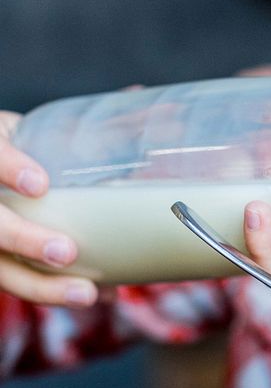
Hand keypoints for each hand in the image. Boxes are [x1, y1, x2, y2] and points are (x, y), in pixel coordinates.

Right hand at [0, 112, 96, 305]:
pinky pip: (20, 281)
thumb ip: (81, 122)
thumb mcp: (29, 128)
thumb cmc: (14, 146)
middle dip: (23, 240)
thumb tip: (141, 93)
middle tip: (66, 252)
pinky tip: (101, 294)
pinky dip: (58, 291)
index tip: (40, 184)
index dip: (9, 168)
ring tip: (89, 295)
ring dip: (42, 286)